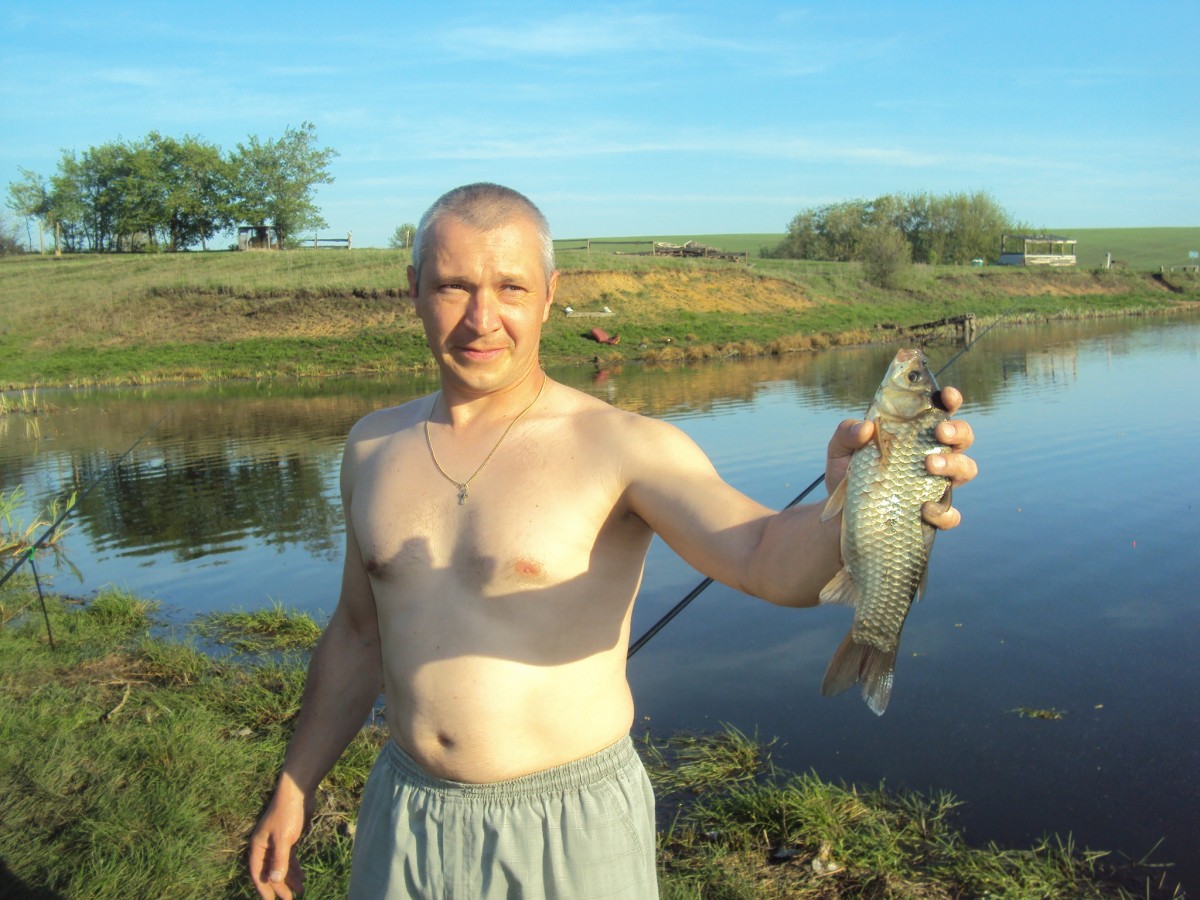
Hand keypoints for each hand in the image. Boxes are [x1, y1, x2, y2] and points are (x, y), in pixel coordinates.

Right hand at [248, 788, 309, 898]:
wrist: (298, 793)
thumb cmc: (287, 814)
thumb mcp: (283, 839)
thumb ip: (279, 860)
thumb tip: (275, 880)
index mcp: (257, 847)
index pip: (258, 873)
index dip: (264, 888)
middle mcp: (265, 847)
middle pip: (270, 871)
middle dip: (279, 886)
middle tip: (290, 899)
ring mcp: (276, 843)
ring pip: (281, 866)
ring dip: (289, 879)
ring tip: (300, 891)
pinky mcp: (288, 840)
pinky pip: (289, 859)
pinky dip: (295, 868)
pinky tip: (302, 877)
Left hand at [825, 385, 976, 529]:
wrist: (840, 517)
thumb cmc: (846, 475)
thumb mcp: (839, 450)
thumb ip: (847, 432)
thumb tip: (866, 427)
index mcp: (914, 434)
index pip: (940, 411)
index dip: (949, 400)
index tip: (947, 396)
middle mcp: (932, 455)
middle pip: (963, 437)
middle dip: (958, 431)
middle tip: (940, 432)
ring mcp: (935, 486)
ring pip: (966, 470)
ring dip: (955, 464)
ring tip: (929, 464)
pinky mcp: (932, 516)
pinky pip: (950, 515)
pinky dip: (943, 512)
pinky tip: (924, 509)